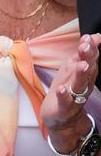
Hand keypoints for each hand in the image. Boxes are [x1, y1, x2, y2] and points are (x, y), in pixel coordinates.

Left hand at [42, 34, 100, 152]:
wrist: (63, 118)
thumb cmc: (67, 90)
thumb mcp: (74, 69)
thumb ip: (84, 54)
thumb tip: (94, 36)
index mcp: (84, 74)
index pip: (89, 59)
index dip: (89, 48)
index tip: (89, 37)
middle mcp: (82, 84)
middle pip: (87, 70)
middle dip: (87, 57)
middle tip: (86, 46)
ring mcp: (74, 96)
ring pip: (79, 84)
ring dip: (80, 74)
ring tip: (81, 65)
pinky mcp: (64, 107)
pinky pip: (65, 101)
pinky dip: (63, 95)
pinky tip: (61, 89)